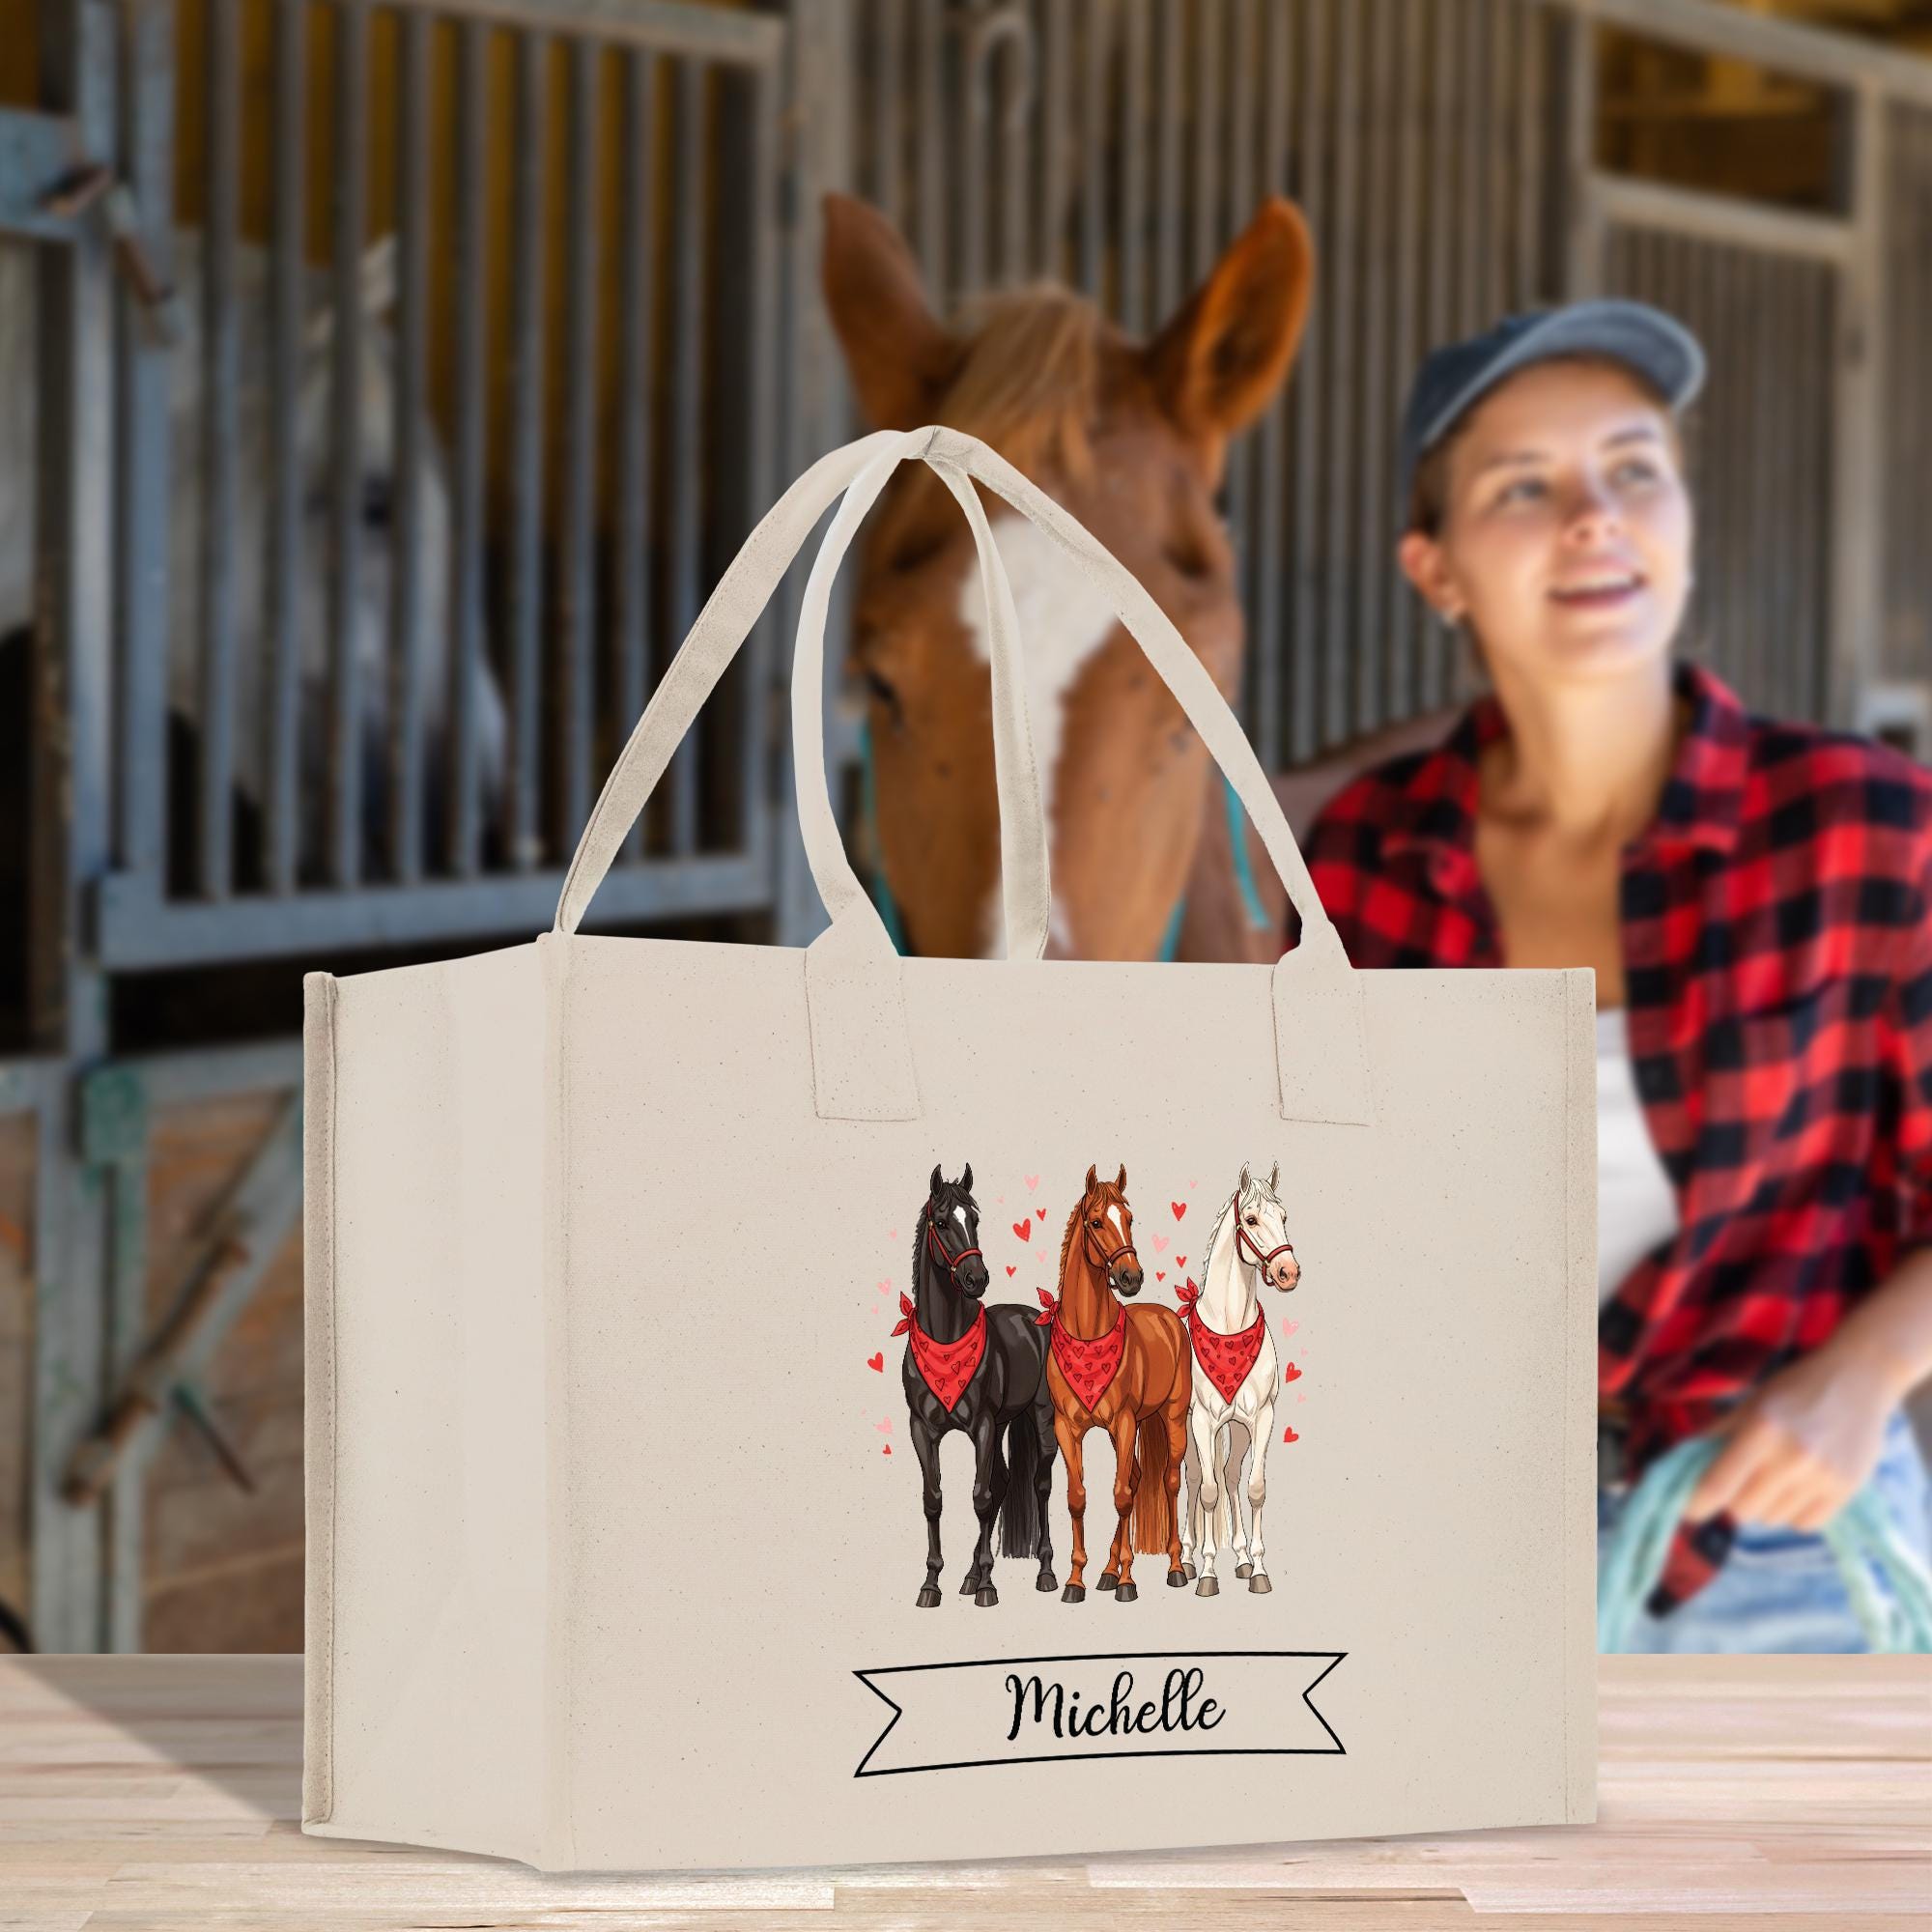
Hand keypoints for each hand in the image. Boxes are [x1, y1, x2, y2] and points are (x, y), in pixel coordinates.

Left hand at [1683, 1341, 1895, 1532]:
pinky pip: (1804, 1524)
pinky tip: (1799, 1486)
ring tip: (1776, 1475)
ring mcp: (1823, 1476)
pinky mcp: (1847, 1489)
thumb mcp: (1750, 1403)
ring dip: (1765, 1505)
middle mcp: (1792, 1456)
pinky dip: (1794, 1512)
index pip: (1717, 1485)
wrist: (1858, 1377)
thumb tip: (1680, 1463)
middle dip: (1733, 1499)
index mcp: (1761, 1429)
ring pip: (1773, 1519)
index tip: (1687, 1510)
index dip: (1695, 1504)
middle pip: (1743, 1509)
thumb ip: (1716, 1434)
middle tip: (1741, 1479)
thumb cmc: (1796, 1387)